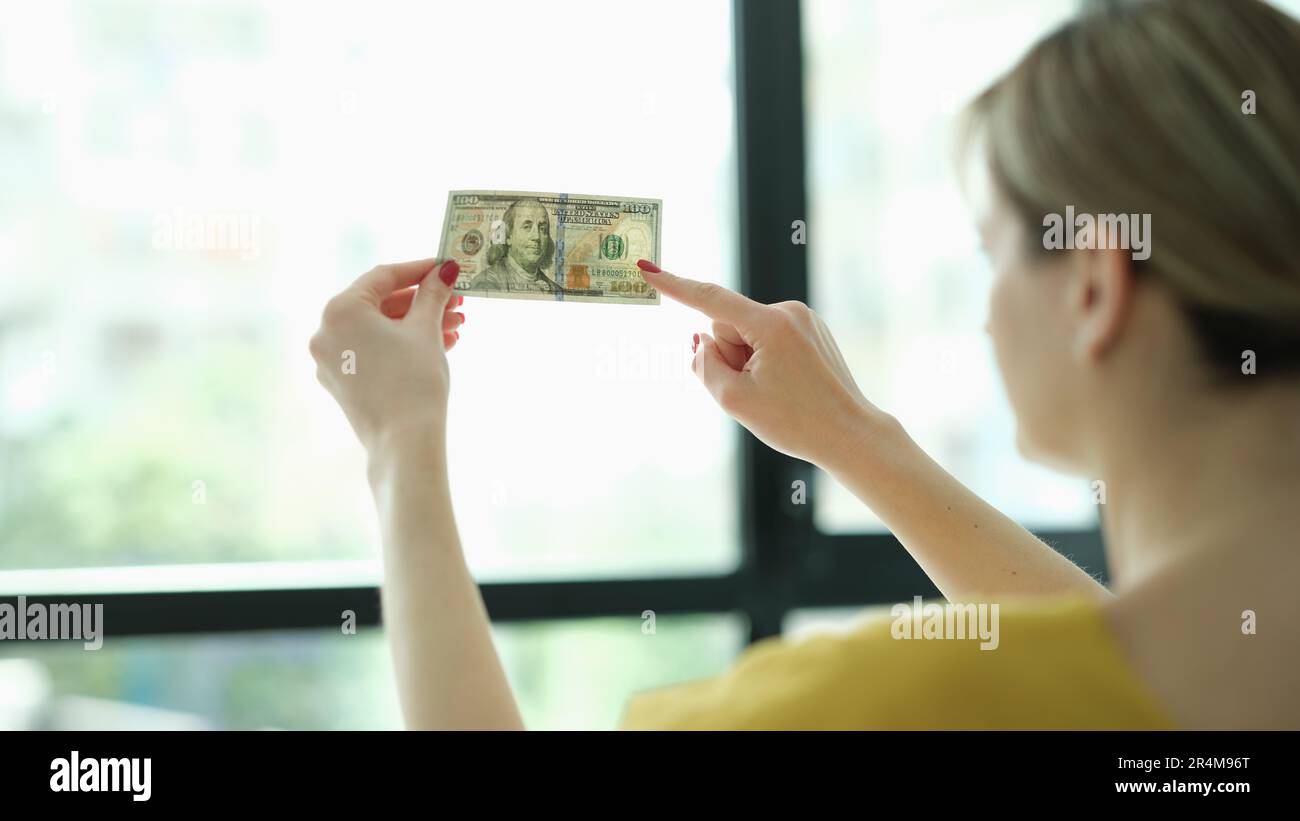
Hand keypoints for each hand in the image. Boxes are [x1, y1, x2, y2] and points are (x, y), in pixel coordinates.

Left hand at [309, 258, 465, 452]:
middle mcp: (326, 332)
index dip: (420, 270)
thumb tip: (445, 270)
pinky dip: (402, 345)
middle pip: (381, 304)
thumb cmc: (414, 381)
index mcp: (341, 310)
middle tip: (457, 301)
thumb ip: (433, 294)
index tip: (446, 268)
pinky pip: (372, 351)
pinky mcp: (341, 382)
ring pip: (379, 330)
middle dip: (423, 302)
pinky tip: (438, 346)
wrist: (404, 443)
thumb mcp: (426, 330)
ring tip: (456, 327)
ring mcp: (331, 360)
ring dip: (417, 325)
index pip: (384, 277)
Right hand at [637, 260, 888, 469]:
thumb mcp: (736, 400)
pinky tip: (786, 385)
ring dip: (748, 360)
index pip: (710, 300)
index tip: (647, 270)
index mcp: (771, 324)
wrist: (850, 436)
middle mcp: (789, 312)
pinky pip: (768, 338)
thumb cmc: (796, 423)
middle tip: (755, 389)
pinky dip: (765, 359)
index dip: (675, 286)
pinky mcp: (811, 330)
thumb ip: (705, 366)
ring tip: (775, 391)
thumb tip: (700, 343)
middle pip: (728, 325)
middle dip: (729, 354)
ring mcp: (804, 319)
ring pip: (747, 333)